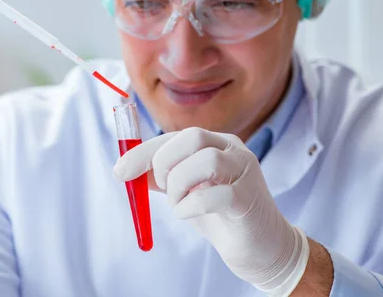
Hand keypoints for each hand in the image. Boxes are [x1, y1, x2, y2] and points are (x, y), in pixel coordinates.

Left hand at [113, 127, 309, 295]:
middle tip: (162, 188)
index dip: (144, 151)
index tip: (120, 171)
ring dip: (179, 185)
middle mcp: (233, 149)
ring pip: (205, 160)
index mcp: (216, 142)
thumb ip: (160, 177)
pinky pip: (213, 195)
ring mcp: (245, 171)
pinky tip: (189, 214)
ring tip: (179, 204)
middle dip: (165, 162)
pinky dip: (190, 206)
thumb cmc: (219, 214)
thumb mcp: (185, 190)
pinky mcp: (248, 199)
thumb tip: (125, 169)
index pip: (175, 135)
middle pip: (193, 136)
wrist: (262, 247)